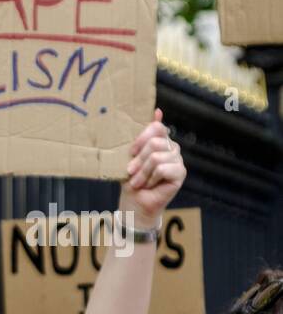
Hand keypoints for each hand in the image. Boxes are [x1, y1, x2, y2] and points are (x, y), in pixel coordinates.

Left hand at [117, 108, 184, 227]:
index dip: (141, 138)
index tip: (131, 152)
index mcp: (160, 141)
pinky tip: (149, 185)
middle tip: (131, 172)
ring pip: (157, 157)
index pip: (157, 127)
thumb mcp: (131, 156)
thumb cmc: (131, 179)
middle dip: (139, 159)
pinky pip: (163, 168)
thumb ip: (142, 135)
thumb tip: (157, 111)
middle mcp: (171, 147)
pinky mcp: (181, 173)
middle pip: (155, 142)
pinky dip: (151, 179)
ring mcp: (177, 160)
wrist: (134, 202)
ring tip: (138, 182)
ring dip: (142, 172)